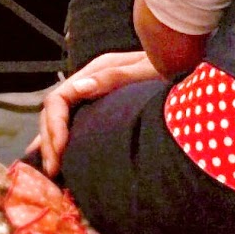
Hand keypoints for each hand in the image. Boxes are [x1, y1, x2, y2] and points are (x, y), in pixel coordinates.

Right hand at [33, 49, 159, 175]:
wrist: (185, 61)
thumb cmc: (170, 65)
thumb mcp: (146, 71)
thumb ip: (114, 78)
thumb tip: (78, 88)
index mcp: (96, 71)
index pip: (58, 98)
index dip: (55, 125)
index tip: (61, 151)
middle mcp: (90, 81)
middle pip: (54, 111)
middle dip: (49, 140)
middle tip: (53, 171)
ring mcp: (94, 92)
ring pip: (59, 118)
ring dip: (51, 144)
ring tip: (51, 172)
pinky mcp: (101, 106)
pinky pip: (73, 123)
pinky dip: (62, 141)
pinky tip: (59, 159)